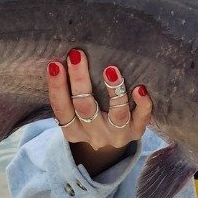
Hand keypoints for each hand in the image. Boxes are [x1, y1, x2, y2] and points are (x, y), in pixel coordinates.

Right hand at [48, 48, 152, 174]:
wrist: (114, 142)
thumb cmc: (92, 115)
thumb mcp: (76, 112)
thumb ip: (72, 92)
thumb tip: (67, 58)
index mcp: (73, 130)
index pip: (62, 109)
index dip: (57, 87)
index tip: (54, 64)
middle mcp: (94, 134)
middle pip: (85, 107)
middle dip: (79, 80)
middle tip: (77, 55)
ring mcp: (117, 134)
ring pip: (116, 114)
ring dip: (113, 90)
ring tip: (110, 69)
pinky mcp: (136, 131)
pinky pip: (141, 118)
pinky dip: (142, 104)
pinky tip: (140, 88)